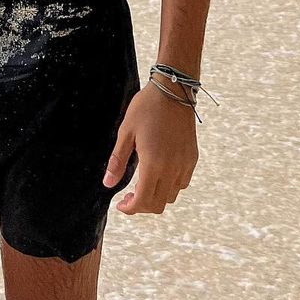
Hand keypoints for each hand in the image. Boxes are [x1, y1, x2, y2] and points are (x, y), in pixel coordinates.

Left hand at [102, 84, 198, 214]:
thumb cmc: (146, 108)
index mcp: (153, 163)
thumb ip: (117, 161)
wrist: (174, 90)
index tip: (121, 204)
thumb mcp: (126, 132)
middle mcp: (171, 168)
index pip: (143, 201)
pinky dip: (170, 186)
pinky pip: (182, 183)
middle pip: (158, 204)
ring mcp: (184, 164)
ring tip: (143, 183)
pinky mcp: (192, 158)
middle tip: (129, 195)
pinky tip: (159, 173)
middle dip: (141, 206)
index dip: (130, 208)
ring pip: (171, 196)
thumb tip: (108, 184)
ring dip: (156, 196)